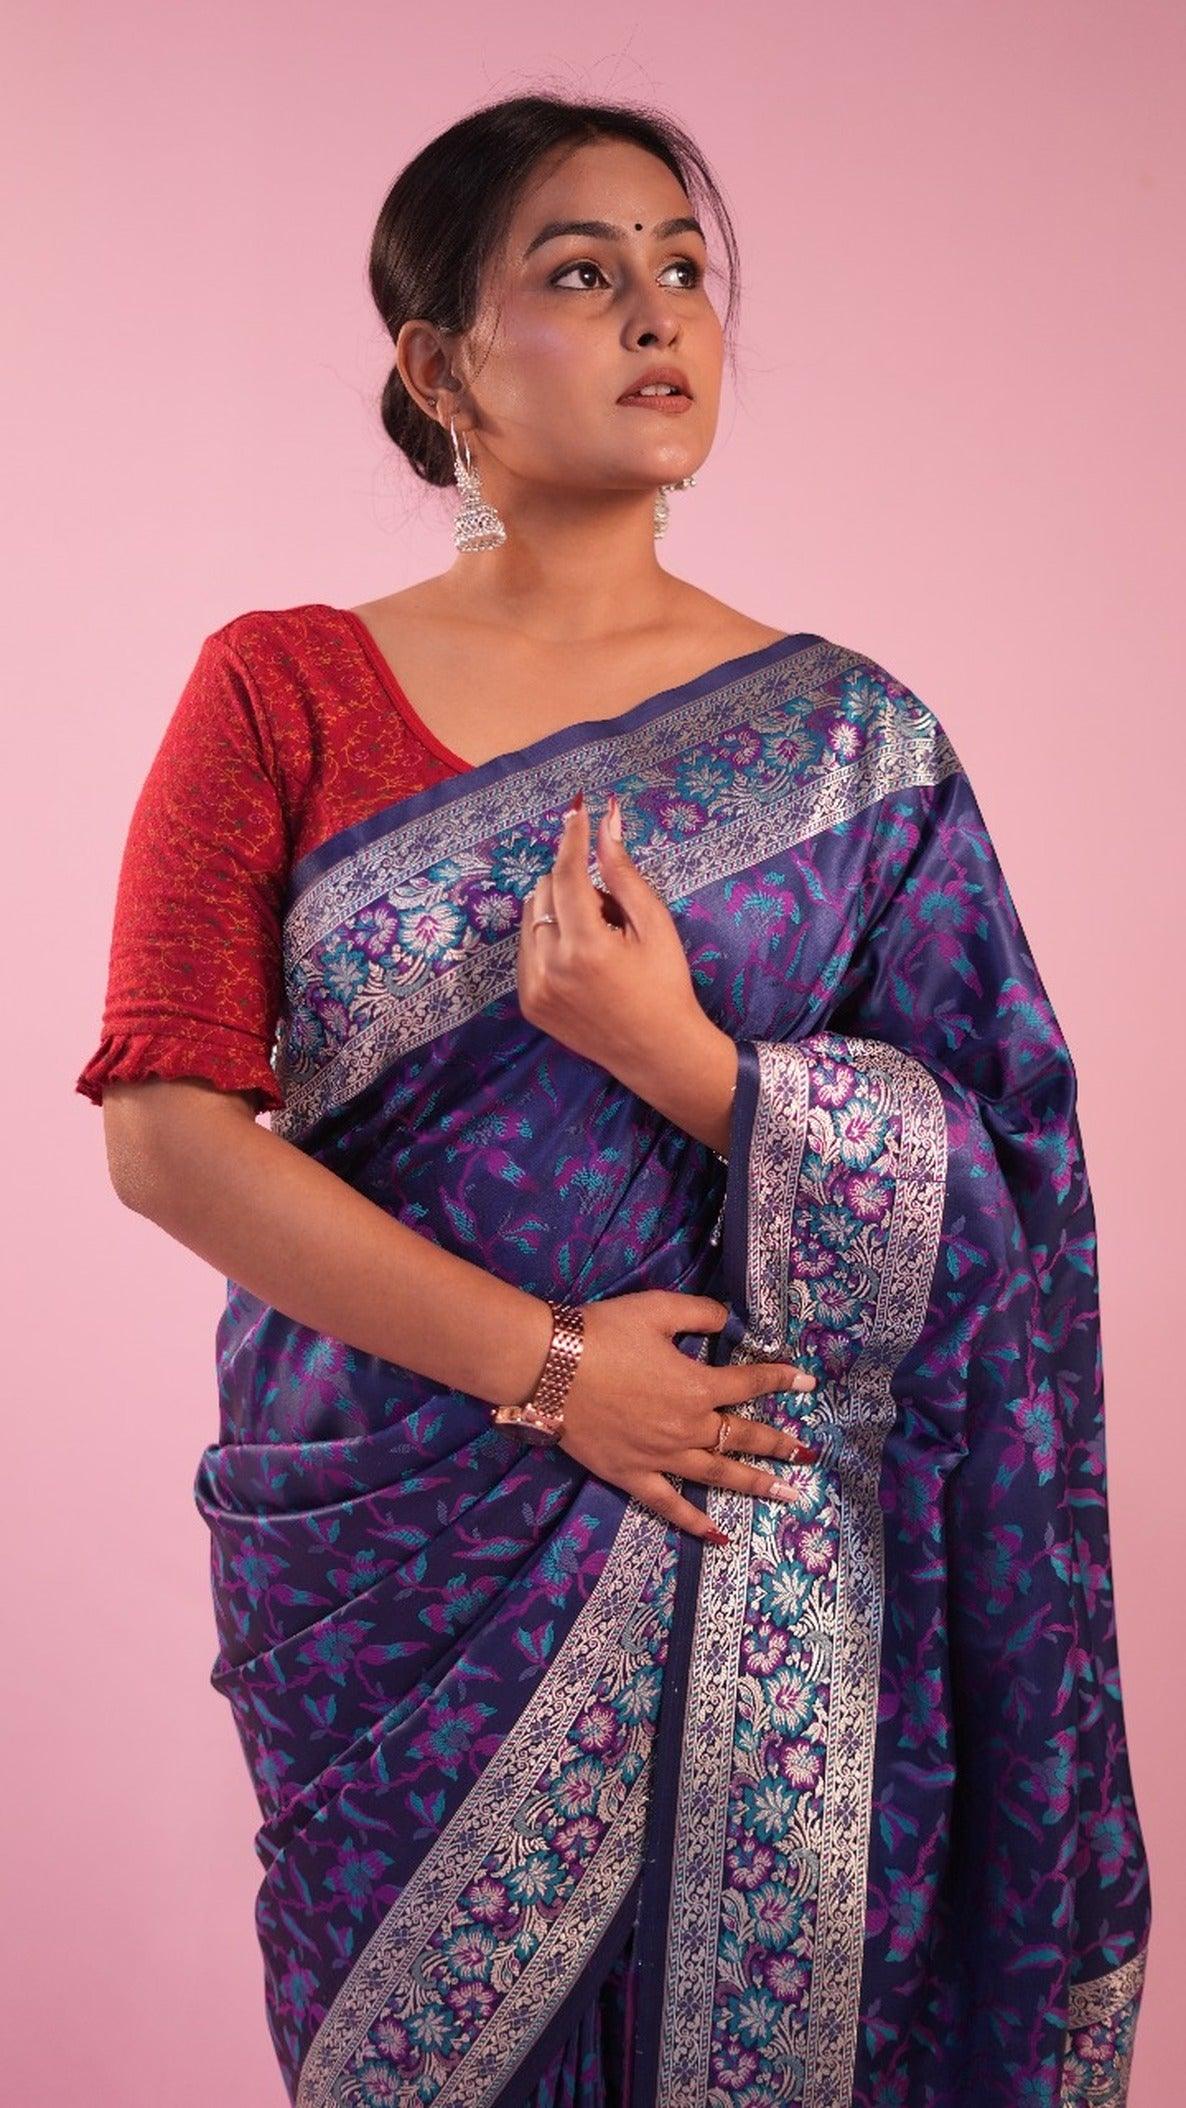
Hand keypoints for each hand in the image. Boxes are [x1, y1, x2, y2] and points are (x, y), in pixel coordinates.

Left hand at [516, 790, 704, 1083]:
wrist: (658, 1052)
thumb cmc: (666, 983)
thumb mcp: (654, 924)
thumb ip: (623, 872)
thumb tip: (605, 821)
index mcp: (586, 947)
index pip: (566, 875)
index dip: (572, 839)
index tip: (577, 810)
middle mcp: (551, 968)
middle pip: (545, 890)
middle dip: (575, 885)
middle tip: (609, 912)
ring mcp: (534, 988)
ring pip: (532, 916)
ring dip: (559, 910)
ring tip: (596, 939)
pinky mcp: (529, 1003)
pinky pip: (527, 947)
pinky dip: (548, 938)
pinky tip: (580, 959)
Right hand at [558, 1289, 819, 1545]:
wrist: (550, 1367)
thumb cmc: (603, 1333)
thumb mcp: (657, 1308)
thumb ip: (700, 1314)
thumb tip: (728, 1322)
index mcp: (697, 1386)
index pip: (751, 1385)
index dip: (782, 1380)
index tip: (807, 1382)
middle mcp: (688, 1428)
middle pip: (744, 1437)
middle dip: (779, 1445)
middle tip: (808, 1455)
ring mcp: (662, 1458)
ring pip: (719, 1475)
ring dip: (757, 1484)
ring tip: (788, 1495)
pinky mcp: (632, 1475)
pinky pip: (670, 1505)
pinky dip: (695, 1522)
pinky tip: (718, 1536)